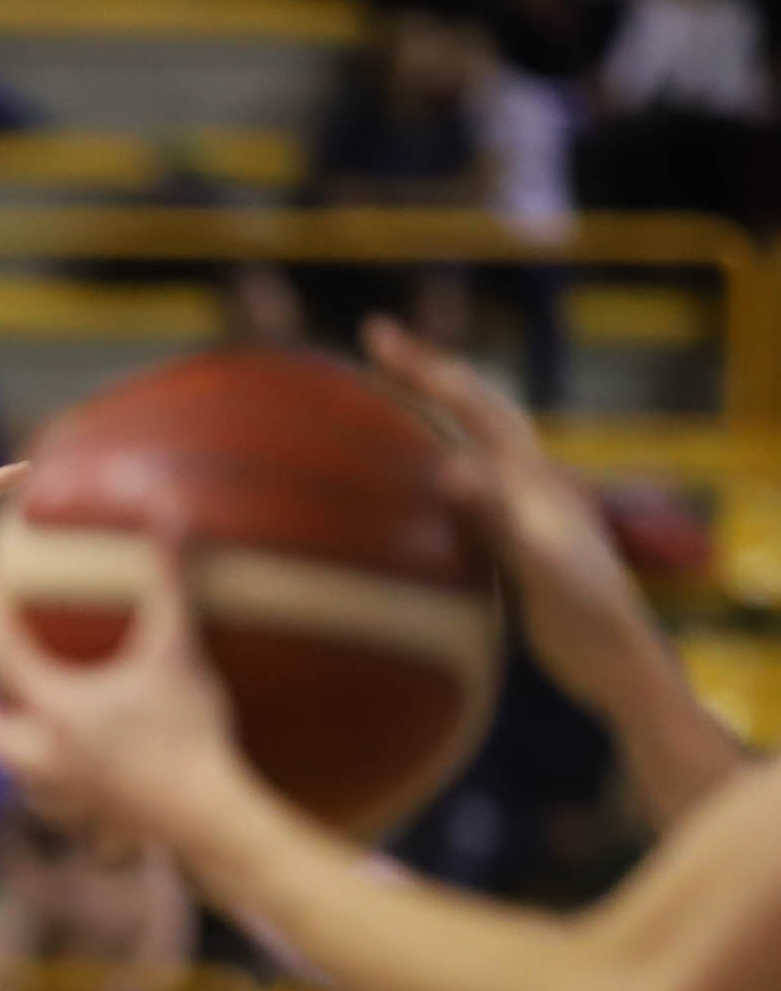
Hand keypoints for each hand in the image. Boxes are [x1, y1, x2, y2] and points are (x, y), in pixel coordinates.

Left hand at [0, 523, 251, 843]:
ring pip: (16, 770)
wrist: (207, 815)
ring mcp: (63, 791)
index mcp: (54, 707)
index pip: (2, 651)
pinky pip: (53, 802)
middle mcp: (44, 752)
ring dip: (14, 749)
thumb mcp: (177, 652)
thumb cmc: (190, 730)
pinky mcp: (89, 816)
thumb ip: (168, 585)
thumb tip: (172, 521)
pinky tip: (73, 774)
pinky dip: (51, 786)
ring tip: (31, 730)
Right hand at [363, 316, 671, 720]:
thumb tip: (449, 468)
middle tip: (376, 343)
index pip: (473, 403)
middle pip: (475, 408)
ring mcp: (520, 507)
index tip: (375, 335)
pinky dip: (432, 466)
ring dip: (432, 412)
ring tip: (388, 397)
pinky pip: (464, 487)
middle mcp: (527, 478)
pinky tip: (412, 485)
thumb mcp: (543, 566)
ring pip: (470, 441)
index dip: (425, 368)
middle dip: (427, 373)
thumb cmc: (584, 615)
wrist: (614, 655)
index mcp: (532, 474)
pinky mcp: (511, 539)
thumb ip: (501, 515)